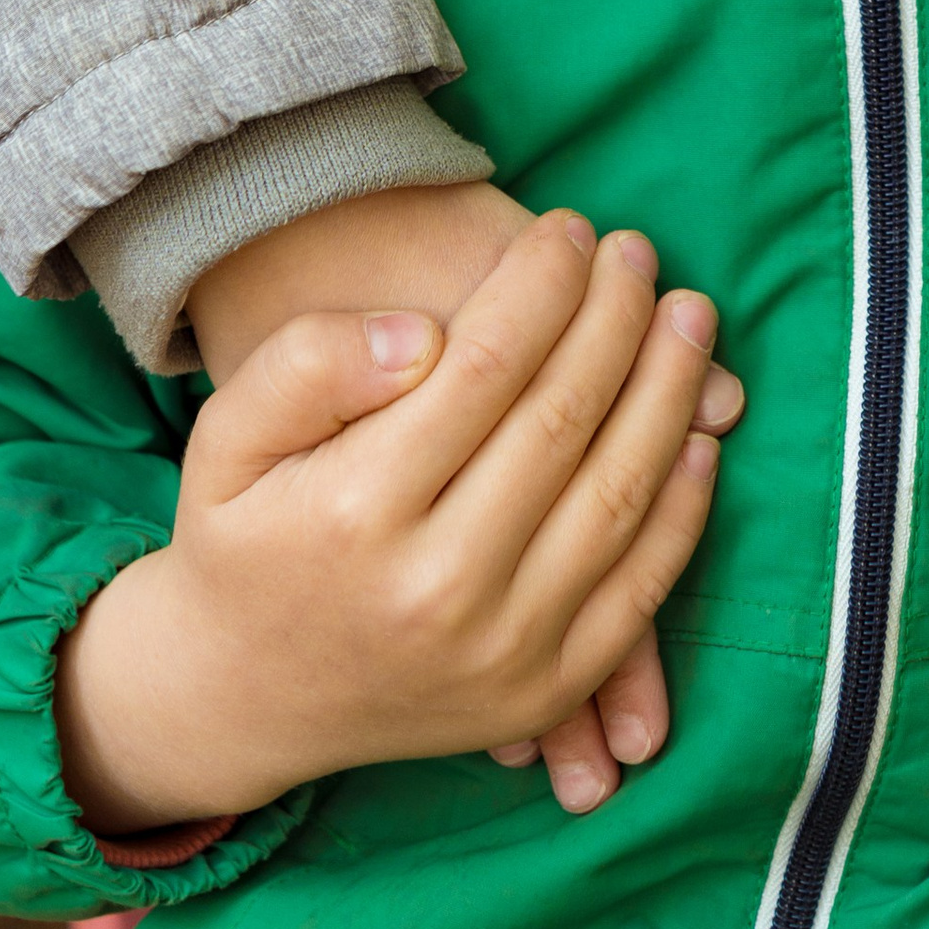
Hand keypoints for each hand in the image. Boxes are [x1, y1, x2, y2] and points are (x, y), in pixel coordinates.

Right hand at [57, 210, 739, 832]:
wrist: (241, 699)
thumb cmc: (243, 538)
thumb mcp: (227, 434)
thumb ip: (310, 362)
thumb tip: (426, 334)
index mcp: (359, 511)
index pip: (490, 362)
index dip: (545, 281)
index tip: (571, 228)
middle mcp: (439, 589)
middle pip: (566, 417)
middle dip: (618, 315)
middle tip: (637, 252)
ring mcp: (502, 652)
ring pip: (621, 494)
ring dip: (672, 391)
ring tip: (689, 316)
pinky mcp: (544, 690)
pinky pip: (643, 588)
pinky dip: (685, 503)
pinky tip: (701, 428)